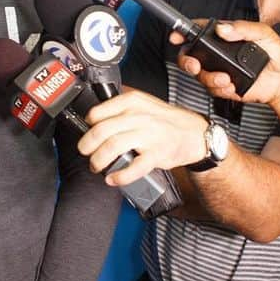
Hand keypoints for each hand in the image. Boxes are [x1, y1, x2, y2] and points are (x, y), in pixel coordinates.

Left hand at [78, 89, 208, 184]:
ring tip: (96, 166)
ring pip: (112, 147)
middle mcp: (139, 116)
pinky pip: (134, 167)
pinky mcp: (157, 154)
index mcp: (132, 101)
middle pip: (100, 131)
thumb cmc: (165, 121)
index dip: (87, 126)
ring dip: (98, 160)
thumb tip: (93, 122)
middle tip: (85, 153)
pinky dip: (120, 176)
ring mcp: (149, 135)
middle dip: (86, 146)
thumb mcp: (142, 105)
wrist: (194, 133)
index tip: (86, 134)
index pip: (98, 113)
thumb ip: (120, 110)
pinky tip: (113, 179)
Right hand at [172, 20, 279, 105]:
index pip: (198, 31)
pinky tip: (232, 86)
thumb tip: (223, 29)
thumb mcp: (264, 34)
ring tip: (227, 79)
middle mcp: (216, 53)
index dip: (182, 33)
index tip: (176, 37)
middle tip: (195, 66)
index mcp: (224, 36)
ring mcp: (217, 70)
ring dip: (210, 78)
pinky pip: (211, 89)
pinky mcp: (221, 86)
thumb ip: (243, 28)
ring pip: (199, 75)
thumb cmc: (275, 53)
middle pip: (189, 55)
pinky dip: (220, 89)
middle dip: (187, 62)